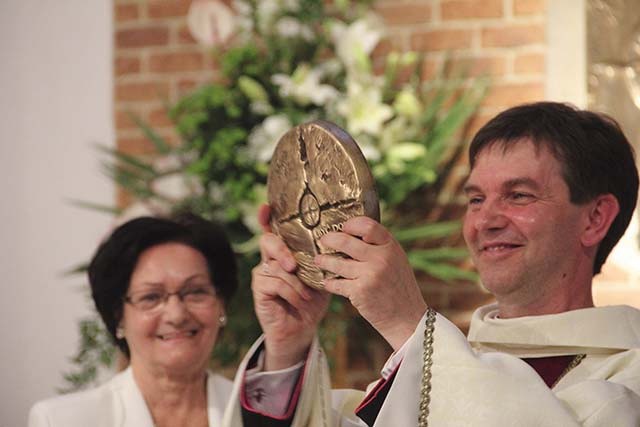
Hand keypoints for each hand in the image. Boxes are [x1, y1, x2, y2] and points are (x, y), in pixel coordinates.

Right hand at [251, 205, 329, 369]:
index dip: (268, 218)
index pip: (274, 230)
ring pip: (276, 267)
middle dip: (281, 250)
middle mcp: (271, 259)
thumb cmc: (312, 301)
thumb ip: (323, 261)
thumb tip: (338, 243)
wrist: (302, 328)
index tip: (266, 207)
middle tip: (293, 265)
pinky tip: (300, 301)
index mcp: (285, 252)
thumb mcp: (321, 277)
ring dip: (296, 282)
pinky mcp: (259, 289)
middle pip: (268, 242)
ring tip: (307, 296)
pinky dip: (291, 293)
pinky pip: (275, 283)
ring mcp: (263, 273)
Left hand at [315, 216, 426, 349]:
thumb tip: (353, 234)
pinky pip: (336, 283)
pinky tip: (327, 282)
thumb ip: (379, 247)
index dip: (351, 224)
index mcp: (391, 247)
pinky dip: (329, 283)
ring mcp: (370, 275)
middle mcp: (381, 258)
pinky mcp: (360, 292)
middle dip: (329, 239)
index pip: (367, 225)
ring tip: (319, 260)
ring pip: (336, 263)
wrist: (408, 318)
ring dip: (324, 261)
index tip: (343, 227)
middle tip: (323, 240)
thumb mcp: (397, 260)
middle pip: (345, 241)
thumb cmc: (400, 288)